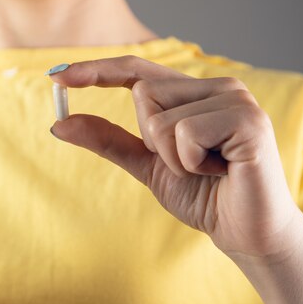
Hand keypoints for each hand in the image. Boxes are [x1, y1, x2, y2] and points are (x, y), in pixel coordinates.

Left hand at [49, 56, 302, 259]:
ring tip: (207, 169)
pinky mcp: (247, 119)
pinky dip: (189, 164)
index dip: (96, 70)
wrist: (244, 233)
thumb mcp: (146, 164)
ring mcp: (234, 99)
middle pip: (143, 92)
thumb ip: (108, 140)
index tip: (55, 76)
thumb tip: (59, 123)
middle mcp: (216, 86)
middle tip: (188, 163)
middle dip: (151, 139)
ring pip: (159, 117)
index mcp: (193, 93)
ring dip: (172, 157)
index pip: (136, 70)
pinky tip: (220, 172)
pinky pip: (183, 134)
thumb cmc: (202, 195)